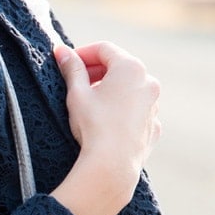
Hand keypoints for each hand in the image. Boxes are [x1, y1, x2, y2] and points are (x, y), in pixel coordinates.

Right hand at [50, 42, 160, 214]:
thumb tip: (61, 50)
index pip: (104, 49)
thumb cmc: (93, 125)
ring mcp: (153, 106)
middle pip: (119, 67)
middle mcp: (148, 83)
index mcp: (130, 68)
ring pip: (130, 89)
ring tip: (90, 103)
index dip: (82, 53)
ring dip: (111, 90)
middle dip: (96, 71)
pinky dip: (122, 110)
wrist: (112, 165)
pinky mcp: (153, 126)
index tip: (67, 63)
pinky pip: (136, 111)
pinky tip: (106, 121)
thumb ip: (71, 68)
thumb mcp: (77, 93)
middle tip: (76, 82)